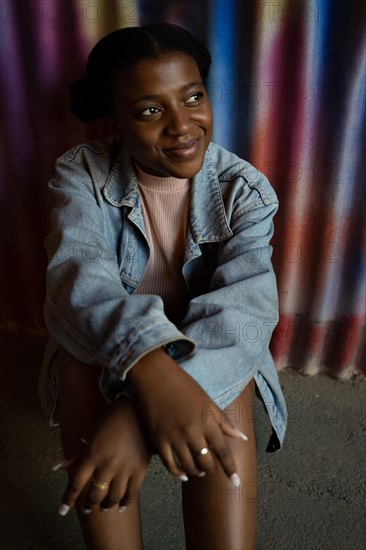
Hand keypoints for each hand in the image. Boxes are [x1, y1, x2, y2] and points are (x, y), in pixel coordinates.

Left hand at [54, 397, 152, 515]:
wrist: (136, 410)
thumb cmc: (110, 421)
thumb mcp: (90, 434)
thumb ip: (76, 455)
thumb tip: (57, 468)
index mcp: (92, 455)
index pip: (76, 483)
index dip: (68, 499)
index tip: (62, 511)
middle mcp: (106, 464)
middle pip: (94, 494)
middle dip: (89, 504)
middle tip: (88, 508)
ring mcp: (124, 468)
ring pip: (112, 497)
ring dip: (106, 505)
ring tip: (104, 507)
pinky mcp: (140, 469)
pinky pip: (131, 493)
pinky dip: (125, 502)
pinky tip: (121, 506)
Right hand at [128, 349, 246, 485]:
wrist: (155, 376)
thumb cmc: (184, 385)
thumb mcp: (207, 401)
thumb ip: (224, 422)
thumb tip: (242, 438)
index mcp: (207, 420)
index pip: (223, 451)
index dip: (230, 468)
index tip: (236, 483)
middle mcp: (192, 431)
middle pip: (206, 463)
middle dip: (211, 469)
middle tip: (211, 468)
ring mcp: (174, 437)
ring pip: (189, 466)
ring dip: (196, 472)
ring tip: (198, 471)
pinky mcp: (158, 440)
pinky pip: (170, 465)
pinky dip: (178, 473)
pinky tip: (183, 474)